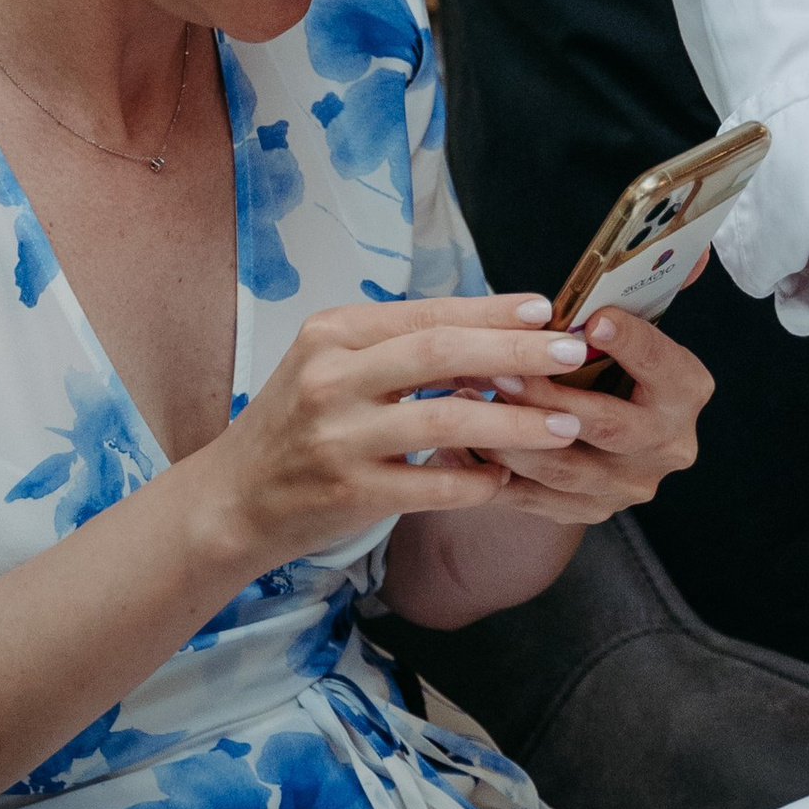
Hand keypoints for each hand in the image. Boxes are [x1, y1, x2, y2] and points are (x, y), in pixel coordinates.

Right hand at [210, 296, 659, 568]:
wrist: (234, 499)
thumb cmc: (299, 423)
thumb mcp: (333, 365)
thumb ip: (398, 346)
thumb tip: (492, 327)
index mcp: (333, 333)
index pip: (427, 312)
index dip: (492, 310)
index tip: (546, 309)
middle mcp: (331, 377)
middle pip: (441, 352)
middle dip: (516, 351)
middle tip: (573, 353)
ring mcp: (338, 437)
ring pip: (444, 418)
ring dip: (514, 420)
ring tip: (564, 424)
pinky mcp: (347, 492)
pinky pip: (429, 483)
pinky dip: (475, 480)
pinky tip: (508, 478)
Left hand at [468, 304, 710, 523]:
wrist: (602, 440)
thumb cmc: (614, 364)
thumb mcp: (635, 325)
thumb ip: (658, 284)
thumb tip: (696, 248)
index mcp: (687, 392)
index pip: (664, 367)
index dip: (632, 345)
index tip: (593, 320)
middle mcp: (667, 445)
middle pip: (610, 427)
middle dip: (552, 399)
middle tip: (504, 371)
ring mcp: (628, 486)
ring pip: (565, 470)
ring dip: (513, 436)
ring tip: (469, 403)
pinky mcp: (587, 511)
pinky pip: (533, 498)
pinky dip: (493, 471)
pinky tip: (458, 442)